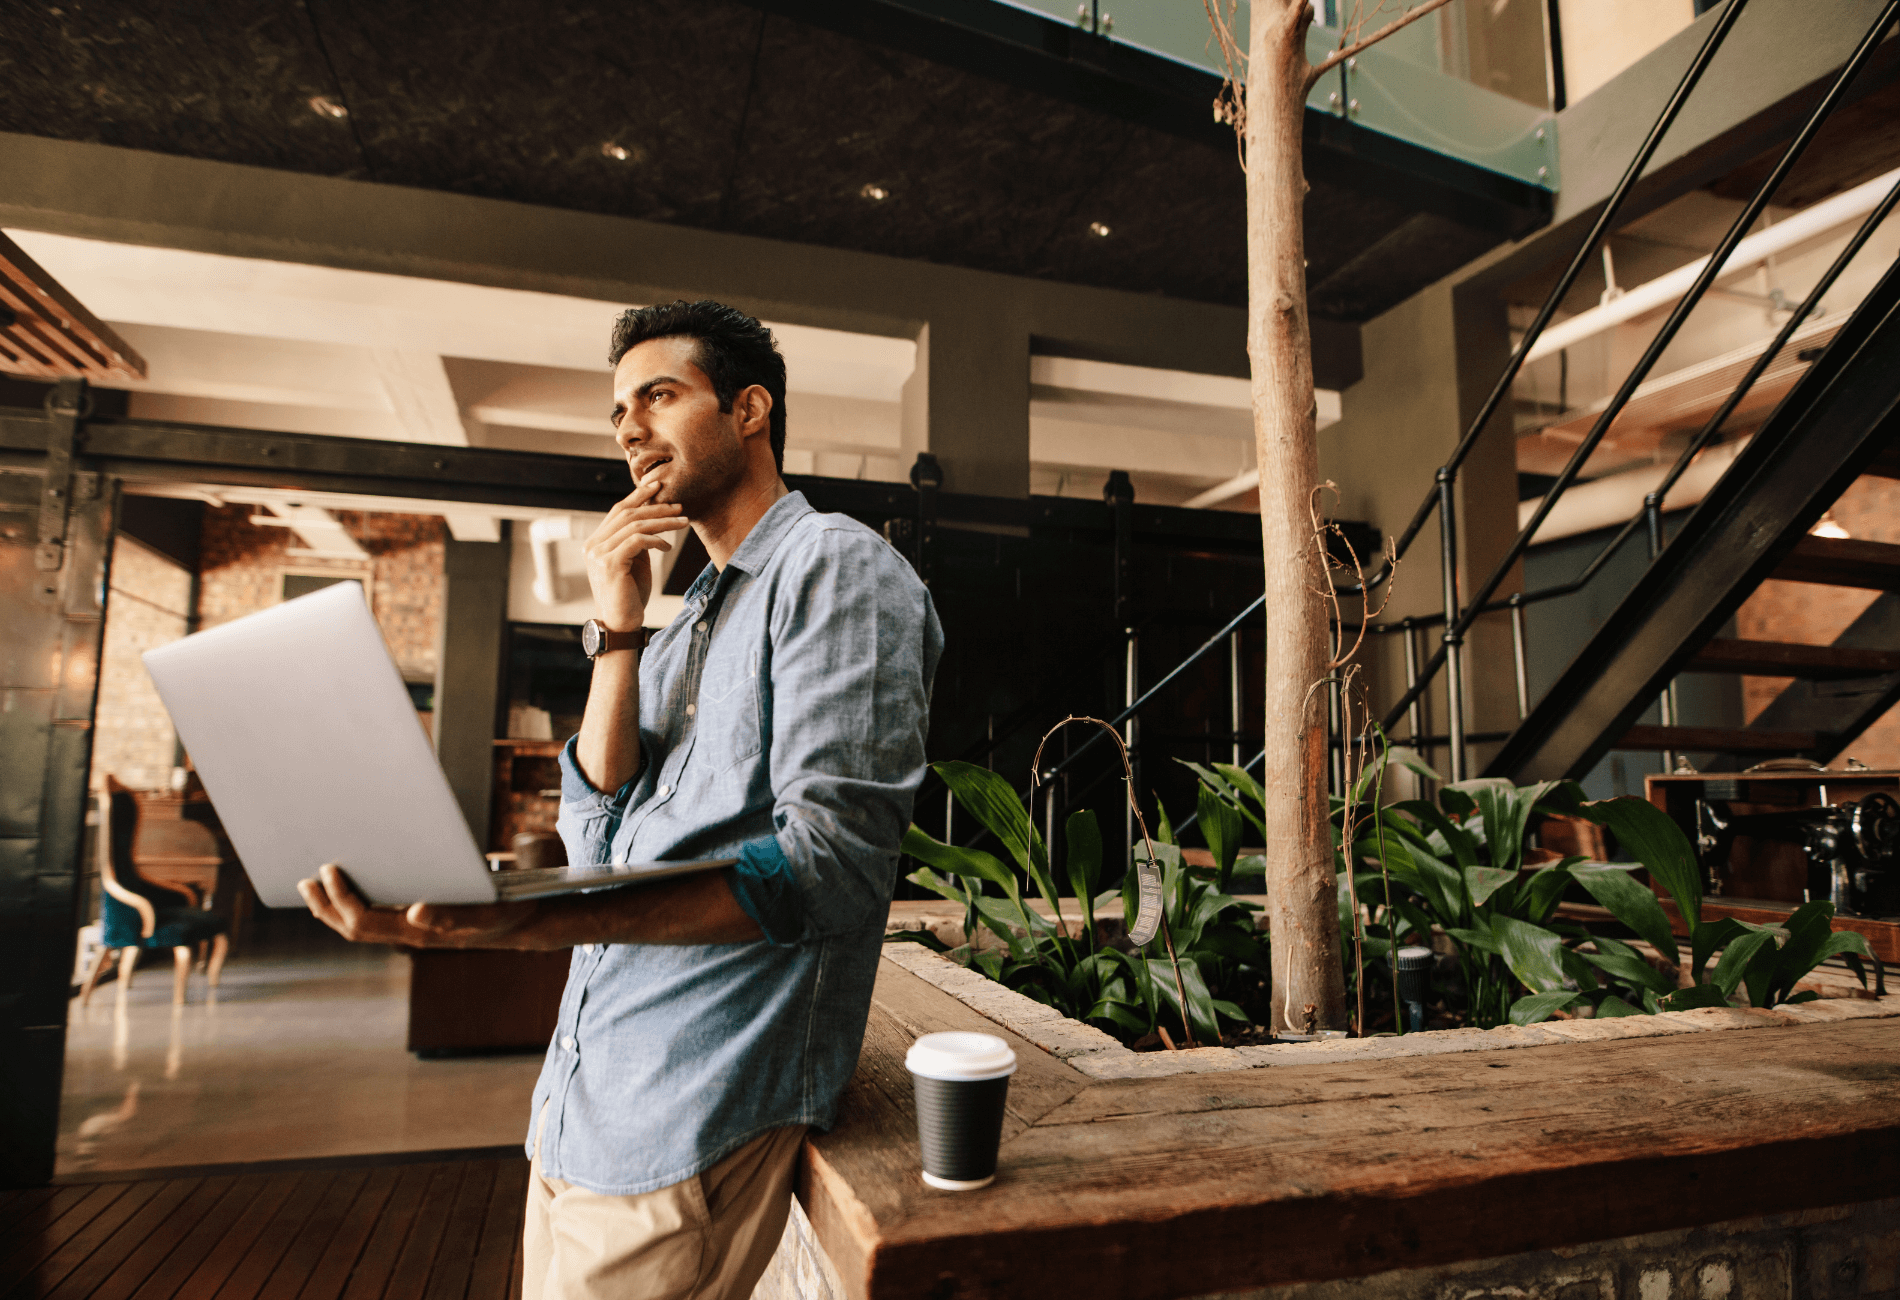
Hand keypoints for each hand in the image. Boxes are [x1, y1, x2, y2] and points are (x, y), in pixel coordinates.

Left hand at [298, 863, 535, 947]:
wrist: (522, 924)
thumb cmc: (504, 913)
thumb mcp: (485, 911)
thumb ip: (451, 915)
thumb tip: (414, 911)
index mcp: (417, 932)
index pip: (364, 921)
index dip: (340, 898)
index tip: (328, 869)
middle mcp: (408, 934)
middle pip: (352, 927)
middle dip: (325, 905)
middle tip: (305, 879)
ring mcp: (410, 930)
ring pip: (359, 925)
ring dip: (333, 907)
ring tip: (315, 884)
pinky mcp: (417, 922)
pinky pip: (375, 916)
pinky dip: (354, 903)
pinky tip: (352, 885)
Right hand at [584, 478, 689, 630]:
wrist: (621, 624)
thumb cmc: (630, 595)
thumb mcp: (634, 562)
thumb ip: (636, 541)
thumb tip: (653, 520)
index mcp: (596, 542)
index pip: (617, 511)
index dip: (638, 496)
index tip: (658, 486)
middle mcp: (593, 545)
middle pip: (627, 514)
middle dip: (655, 507)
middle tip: (678, 506)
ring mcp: (598, 554)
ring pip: (634, 525)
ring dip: (662, 522)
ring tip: (683, 522)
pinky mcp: (610, 564)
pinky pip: (637, 541)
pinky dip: (655, 540)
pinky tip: (667, 546)